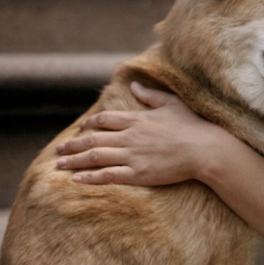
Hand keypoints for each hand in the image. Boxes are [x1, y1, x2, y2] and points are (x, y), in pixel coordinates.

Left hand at [56, 82, 223, 185]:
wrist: (205, 149)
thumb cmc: (192, 126)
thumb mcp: (172, 104)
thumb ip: (150, 95)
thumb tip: (134, 85)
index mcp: (138, 119)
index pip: (105, 119)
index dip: (90, 123)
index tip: (80, 128)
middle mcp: (130, 136)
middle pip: (94, 139)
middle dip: (73, 145)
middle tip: (58, 151)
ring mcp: (133, 155)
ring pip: (96, 157)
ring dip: (75, 161)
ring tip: (59, 165)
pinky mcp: (138, 173)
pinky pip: (108, 175)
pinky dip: (90, 177)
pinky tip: (76, 179)